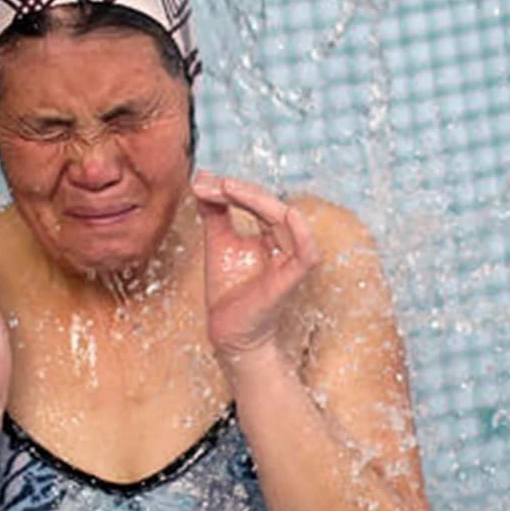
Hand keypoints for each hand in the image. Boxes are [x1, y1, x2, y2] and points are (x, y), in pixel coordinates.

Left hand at [192, 172, 320, 357]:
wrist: (227, 330)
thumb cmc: (228, 290)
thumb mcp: (218, 241)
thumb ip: (215, 212)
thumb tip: (202, 180)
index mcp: (270, 233)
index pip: (257, 201)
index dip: (232, 188)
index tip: (203, 182)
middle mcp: (284, 242)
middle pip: (269, 204)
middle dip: (239, 190)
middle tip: (211, 184)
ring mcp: (290, 259)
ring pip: (284, 218)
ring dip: (255, 199)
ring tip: (227, 189)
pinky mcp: (292, 278)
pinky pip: (306, 252)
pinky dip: (301, 232)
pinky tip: (286, 213)